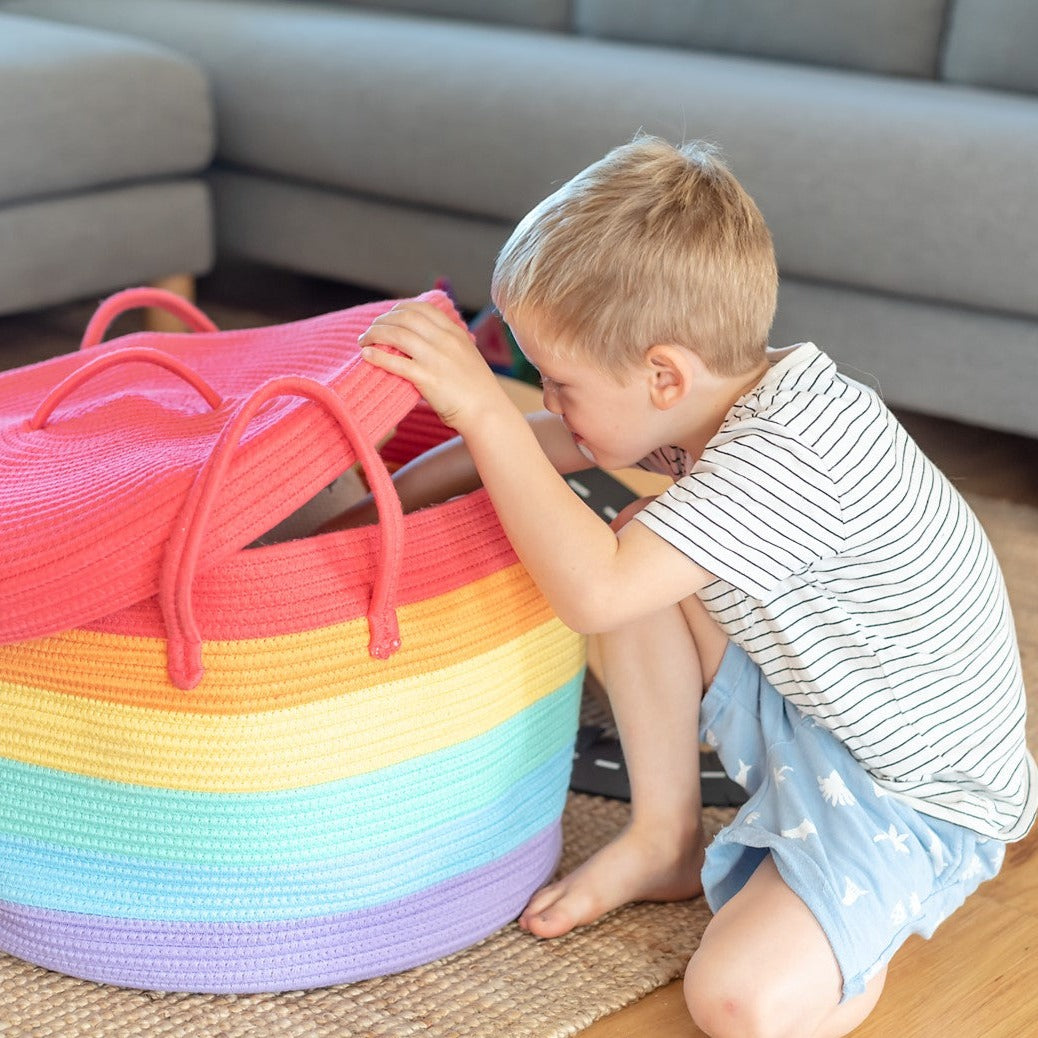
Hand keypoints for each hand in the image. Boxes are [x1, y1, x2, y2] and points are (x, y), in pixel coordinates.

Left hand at [359, 301, 510, 435]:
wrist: (487, 412)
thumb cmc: (477, 389)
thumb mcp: (467, 355)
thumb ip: (449, 344)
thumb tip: (425, 340)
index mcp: (454, 333)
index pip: (422, 309)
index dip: (400, 309)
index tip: (388, 316)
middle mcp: (445, 341)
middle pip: (405, 317)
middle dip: (382, 320)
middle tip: (370, 330)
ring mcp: (436, 359)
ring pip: (397, 335)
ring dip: (374, 334)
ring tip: (363, 341)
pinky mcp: (427, 379)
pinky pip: (396, 363)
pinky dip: (377, 356)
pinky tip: (366, 355)